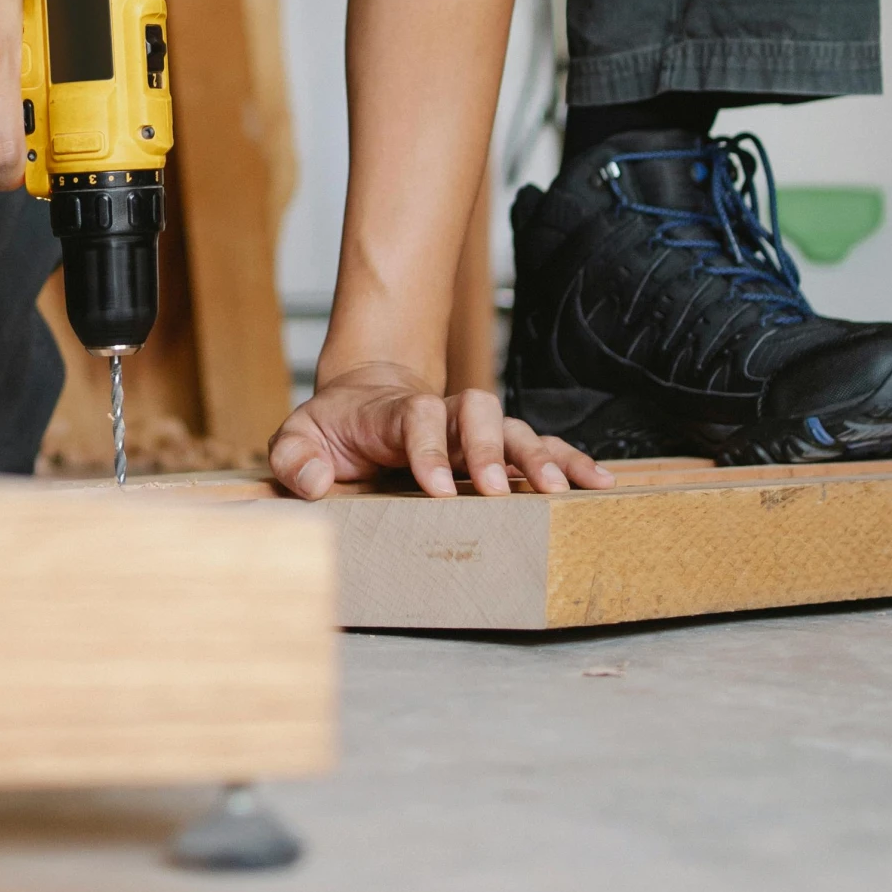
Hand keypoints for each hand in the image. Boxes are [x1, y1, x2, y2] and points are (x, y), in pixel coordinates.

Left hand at [268, 362, 614, 499]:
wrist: (362, 402)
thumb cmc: (332, 428)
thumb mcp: (297, 438)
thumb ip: (296, 458)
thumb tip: (318, 483)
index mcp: (392, 413)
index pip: (416, 417)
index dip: (427, 448)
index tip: (436, 488)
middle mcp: (441, 415)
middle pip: (477, 412)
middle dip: (490, 449)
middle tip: (500, 489)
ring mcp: (472, 431)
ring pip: (514, 429)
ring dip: (538, 456)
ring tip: (561, 489)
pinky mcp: (494, 450)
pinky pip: (537, 448)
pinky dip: (568, 461)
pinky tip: (595, 482)